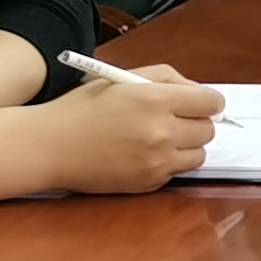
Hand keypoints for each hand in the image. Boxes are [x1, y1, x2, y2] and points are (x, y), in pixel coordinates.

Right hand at [47, 63, 224, 194]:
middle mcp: (161, 132)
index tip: (200, 103)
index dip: (208, 101)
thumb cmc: (81, 109)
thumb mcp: (122, 79)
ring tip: (160, 137)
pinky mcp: (149, 182)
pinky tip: (144, 153)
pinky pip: (177, 171)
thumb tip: (197, 90)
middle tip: (176, 119)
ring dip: (187, 145)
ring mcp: (156, 161)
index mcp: (155, 100)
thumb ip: (165, 78)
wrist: (49, 146)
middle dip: (196, 122)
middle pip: (208, 129)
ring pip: (199, 154)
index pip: (211, 102)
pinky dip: (168, 163)